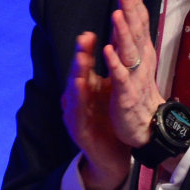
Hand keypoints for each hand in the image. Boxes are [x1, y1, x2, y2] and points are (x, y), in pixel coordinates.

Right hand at [62, 29, 129, 189]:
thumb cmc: (110, 122)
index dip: (85, 50)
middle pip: (76, 75)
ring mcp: (75, 115)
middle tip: (83, 40)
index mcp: (86, 89)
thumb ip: (111, 72)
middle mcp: (77, 100)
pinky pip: (76, 115)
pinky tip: (81, 91)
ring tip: (80, 62)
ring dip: (76, 77)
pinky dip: (78, 103)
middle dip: (79, 58)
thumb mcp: (112, 93)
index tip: (89, 33)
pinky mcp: (78, 131)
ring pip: (74, 94)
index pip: (84, 66)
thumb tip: (115, 44)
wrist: (114, 156)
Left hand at [101, 0, 165, 148]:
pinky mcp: (127, 95)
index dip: (135, 6)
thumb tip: (128, 16)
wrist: (148, 127)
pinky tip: (108, 50)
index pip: (140, 26)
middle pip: (137, 32)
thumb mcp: (138, 63)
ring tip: (117, 14)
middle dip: (131, 11)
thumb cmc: (139, 93)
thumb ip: (132, 41)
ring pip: (129, 52)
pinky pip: (121, 77)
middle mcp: (141, 63)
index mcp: (143, 55)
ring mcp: (135, 78)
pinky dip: (115, 64)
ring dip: (123, 32)